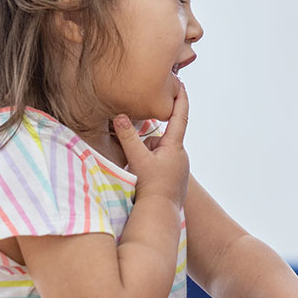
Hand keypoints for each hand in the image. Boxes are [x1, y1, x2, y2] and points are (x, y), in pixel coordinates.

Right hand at [114, 79, 189, 206]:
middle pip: (159, 137)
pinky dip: (148, 167)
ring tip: (139, 172)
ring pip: (155, 152)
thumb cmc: (152, 188)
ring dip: (144, 156)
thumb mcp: (138, 159)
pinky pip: (157, 164)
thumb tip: (118, 116)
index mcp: (175, 146)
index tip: (180, 83)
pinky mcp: (172, 177)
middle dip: (145, 141)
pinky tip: (143, 179)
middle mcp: (179, 155)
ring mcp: (177, 167)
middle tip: (137, 154)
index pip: (179, 115)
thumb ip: (128, 137)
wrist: (161, 215)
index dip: (180, 98)